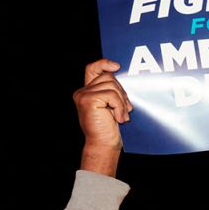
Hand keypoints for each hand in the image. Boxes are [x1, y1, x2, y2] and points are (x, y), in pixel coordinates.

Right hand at [75, 59, 130, 174]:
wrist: (103, 146)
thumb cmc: (109, 129)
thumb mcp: (112, 107)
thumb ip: (113, 93)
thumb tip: (124, 80)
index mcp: (88, 92)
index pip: (92, 69)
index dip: (104, 63)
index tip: (117, 66)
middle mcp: (82, 92)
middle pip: (108, 77)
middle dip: (121, 92)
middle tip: (126, 109)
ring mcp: (83, 95)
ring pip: (112, 86)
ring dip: (122, 102)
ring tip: (121, 116)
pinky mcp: (88, 100)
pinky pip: (112, 95)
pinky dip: (119, 107)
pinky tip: (119, 119)